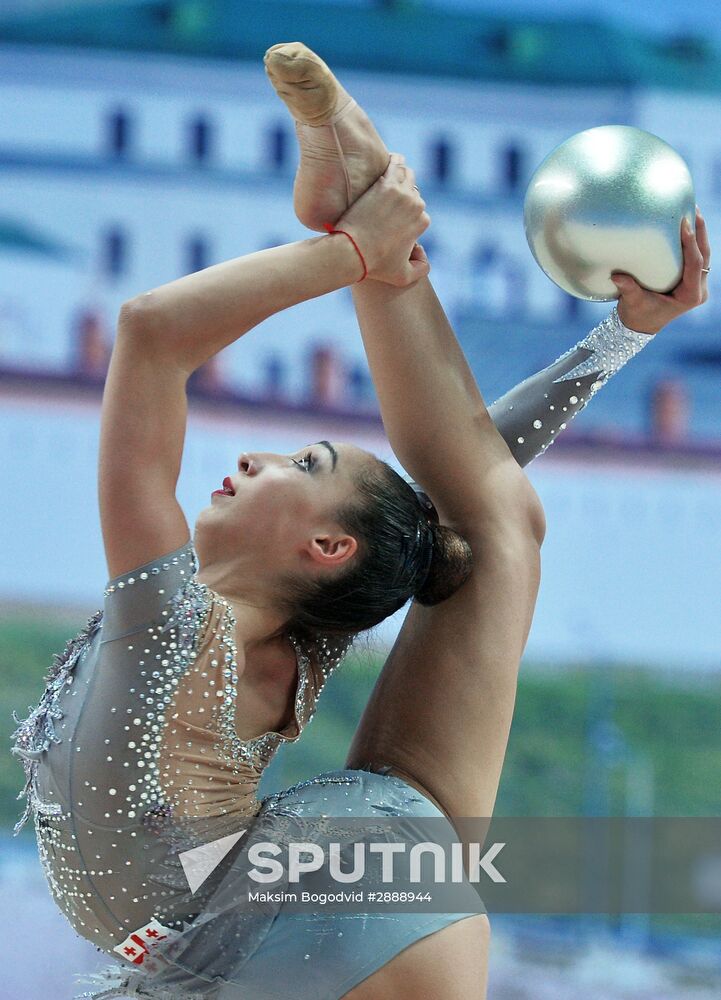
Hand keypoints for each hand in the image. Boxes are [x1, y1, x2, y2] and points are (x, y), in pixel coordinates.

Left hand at [334, 153, 430, 286]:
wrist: (352, 251)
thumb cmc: (375, 266)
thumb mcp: (403, 276)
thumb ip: (420, 268)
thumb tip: (423, 253)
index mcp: (422, 222)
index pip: (419, 210)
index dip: (406, 213)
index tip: (392, 214)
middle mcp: (417, 206)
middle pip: (414, 191)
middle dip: (403, 193)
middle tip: (386, 194)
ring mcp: (402, 193)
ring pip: (407, 174)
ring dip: (400, 174)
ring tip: (388, 176)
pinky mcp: (386, 184)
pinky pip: (395, 163)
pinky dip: (393, 160)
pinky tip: (385, 160)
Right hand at [611, 206, 710, 333]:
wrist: (640, 324)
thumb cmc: (637, 314)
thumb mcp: (632, 303)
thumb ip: (628, 290)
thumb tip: (616, 276)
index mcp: (690, 296)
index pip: (695, 265)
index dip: (691, 244)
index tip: (684, 224)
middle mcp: (699, 289)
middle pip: (704, 255)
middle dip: (700, 232)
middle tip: (693, 209)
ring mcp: (697, 283)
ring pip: (704, 254)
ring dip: (699, 233)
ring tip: (693, 211)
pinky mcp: (692, 278)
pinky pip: (696, 256)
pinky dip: (693, 240)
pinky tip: (685, 225)